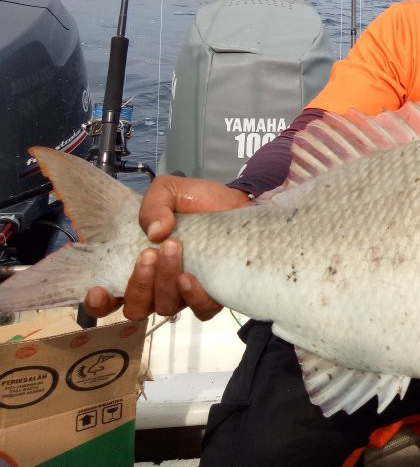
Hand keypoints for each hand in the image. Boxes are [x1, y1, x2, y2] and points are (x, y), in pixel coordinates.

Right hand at [81, 175, 251, 321]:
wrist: (240, 201)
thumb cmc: (199, 201)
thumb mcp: (170, 190)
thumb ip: (153, 204)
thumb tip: (154, 232)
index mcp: (138, 265)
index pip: (109, 299)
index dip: (98, 304)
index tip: (98, 290)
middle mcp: (158, 285)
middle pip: (136, 308)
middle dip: (138, 284)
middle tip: (150, 253)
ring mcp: (185, 293)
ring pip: (165, 307)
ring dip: (164, 281)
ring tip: (174, 247)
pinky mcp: (213, 294)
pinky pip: (199, 311)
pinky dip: (192, 297)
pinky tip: (191, 277)